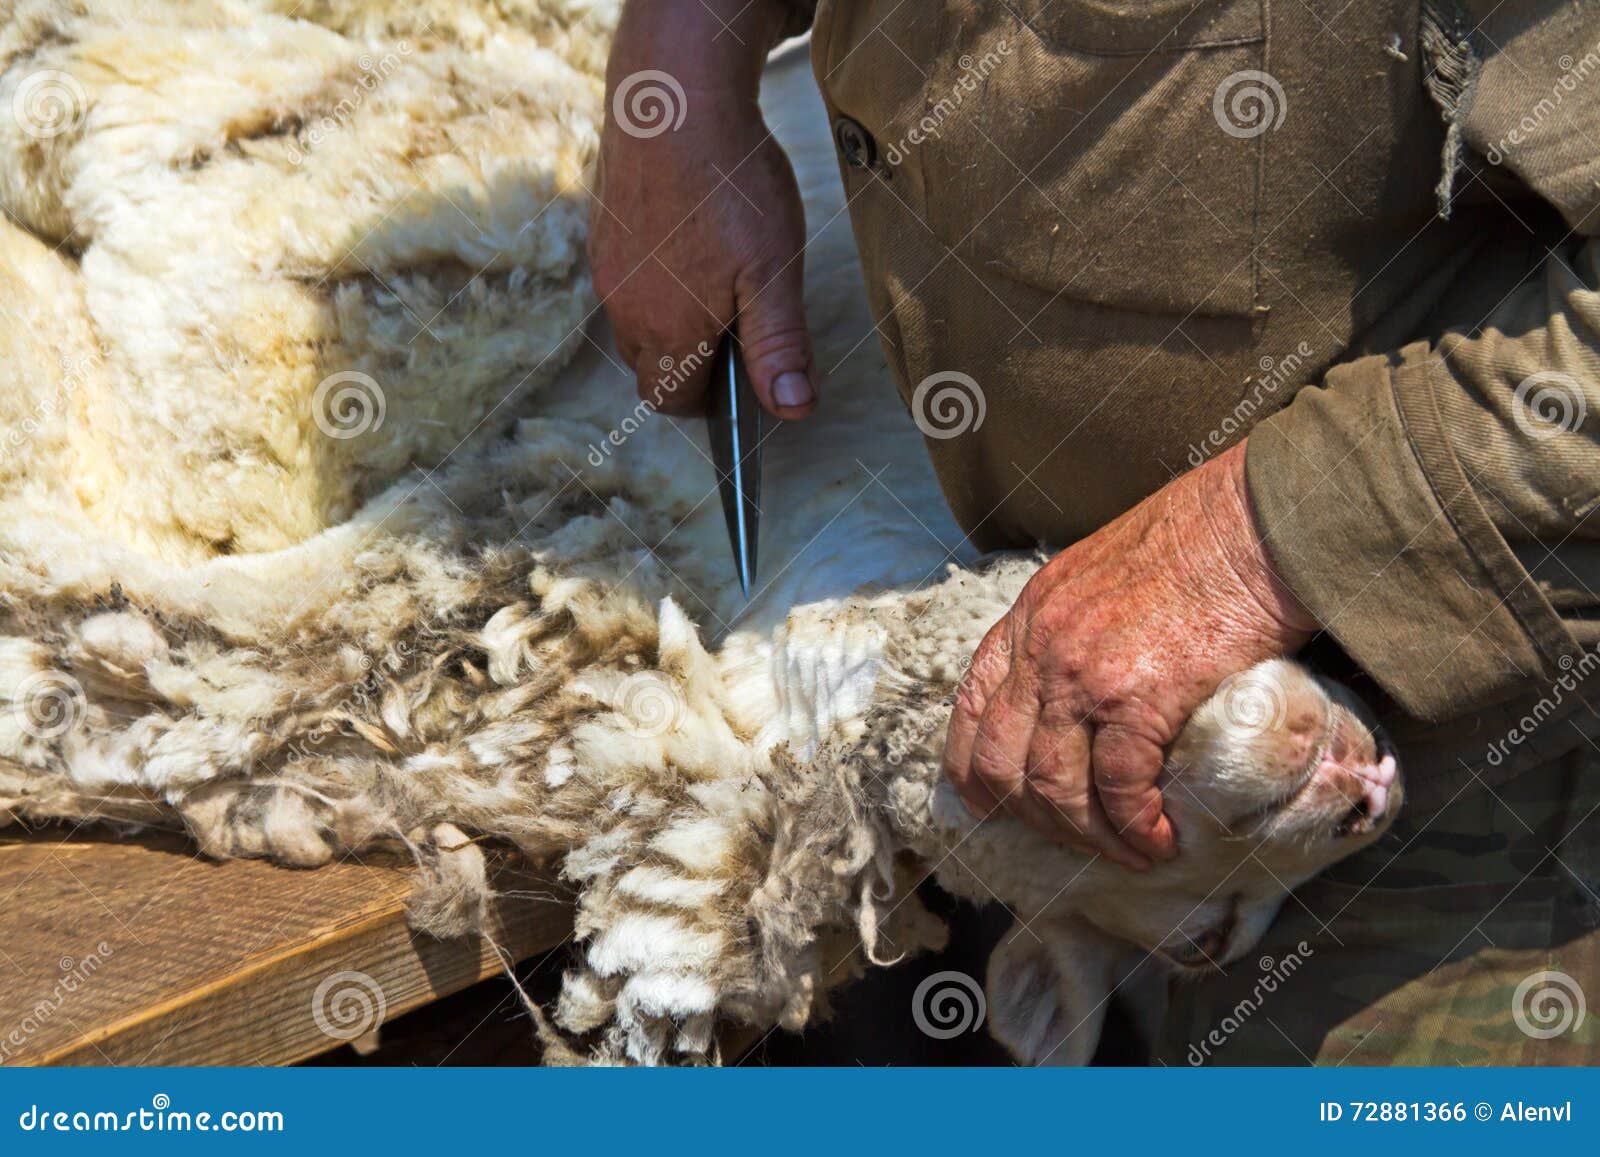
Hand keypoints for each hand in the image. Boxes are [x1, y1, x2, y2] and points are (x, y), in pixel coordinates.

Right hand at [589, 0, 815, 419]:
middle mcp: (626, 308)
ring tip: (715, 282)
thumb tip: (791, 409)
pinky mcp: (602, 229)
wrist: (671, 99)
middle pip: (649, 366)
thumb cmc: (730, 185)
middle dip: (687, 366)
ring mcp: (608, 268)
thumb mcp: (774, 272)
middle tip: (734, 330)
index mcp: (669, 331)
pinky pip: (623, 278)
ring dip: (669, 322)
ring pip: (633, 322)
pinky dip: (652, 281)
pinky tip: (688, 242)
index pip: (671, 400)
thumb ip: (778, 346)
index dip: (706, 404)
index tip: (736, 381)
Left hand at [941, 441, 1316, 867]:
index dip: (974, 772)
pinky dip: (1137, 827)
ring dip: (1090, 836)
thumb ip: (1077, 624)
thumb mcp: (1103, 570)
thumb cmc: (1200, 540)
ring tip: (1130, 851)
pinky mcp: (1138, 697)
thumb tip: (1087, 681)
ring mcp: (1083, 673)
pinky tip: (1162, 839)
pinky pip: (1120, 788)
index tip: (996, 808)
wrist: (1257, 521)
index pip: (970, 707)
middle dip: (1034, 818)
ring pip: (1054, 789)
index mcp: (1030, 615)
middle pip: (1000, 763)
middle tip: (1081, 840)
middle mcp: (1041, 647)